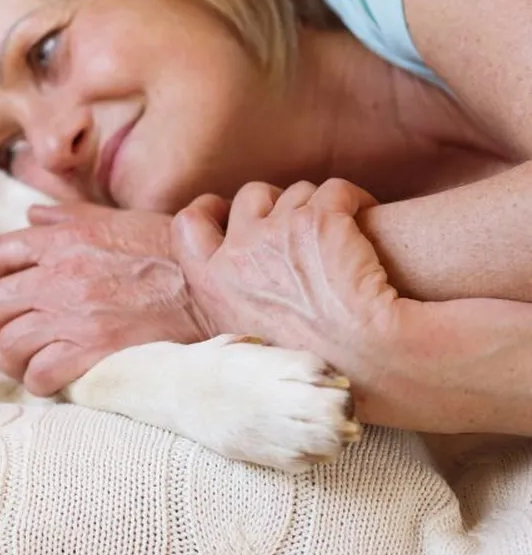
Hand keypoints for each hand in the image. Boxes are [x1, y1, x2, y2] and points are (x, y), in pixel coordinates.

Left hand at [0, 202, 210, 396]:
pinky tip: (51, 378)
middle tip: (11, 331)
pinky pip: (39, 373)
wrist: (215, 289)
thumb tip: (32, 214)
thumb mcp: (119, 219)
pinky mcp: (94, 351)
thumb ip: (70, 216)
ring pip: (9, 343)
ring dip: (14, 356)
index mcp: (64, 240)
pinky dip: (38, 380)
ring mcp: (75, 315)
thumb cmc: (172, 252)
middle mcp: (60, 276)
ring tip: (29, 360)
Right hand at [170, 179, 397, 353]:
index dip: (208, 209)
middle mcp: (238, 253)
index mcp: (214, 284)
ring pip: (298, 193)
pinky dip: (355, 201)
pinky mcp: (319, 220)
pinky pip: (337, 190)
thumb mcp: (248, 337)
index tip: (226, 209)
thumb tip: (238, 281)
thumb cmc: (314, 362)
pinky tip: (367, 220)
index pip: (187, 226)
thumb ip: (233, 299)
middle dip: (277, 202)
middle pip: (250, 196)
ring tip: (344, 236)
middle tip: (304, 225)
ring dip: (320, 206)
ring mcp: (277, 233)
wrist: (366, 364)